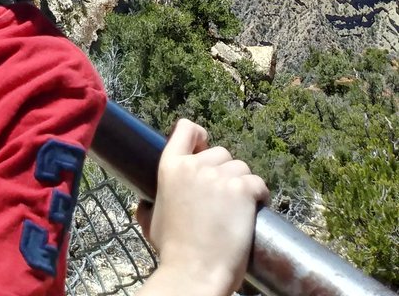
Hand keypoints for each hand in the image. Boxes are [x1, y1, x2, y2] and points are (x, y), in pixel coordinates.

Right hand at [136, 119, 268, 295]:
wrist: (195, 272)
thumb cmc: (173, 251)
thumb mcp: (152, 222)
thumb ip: (149, 206)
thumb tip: (143, 206)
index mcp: (170, 167)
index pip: (186, 129)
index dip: (199, 136)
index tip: (204, 148)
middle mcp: (194, 165)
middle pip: (220, 152)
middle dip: (225, 172)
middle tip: (223, 199)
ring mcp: (219, 177)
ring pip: (242, 167)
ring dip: (243, 184)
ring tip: (239, 209)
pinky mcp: (242, 190)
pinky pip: (258, 183)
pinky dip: (260, 195)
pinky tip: (255, 209)